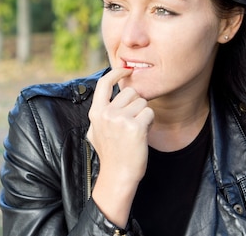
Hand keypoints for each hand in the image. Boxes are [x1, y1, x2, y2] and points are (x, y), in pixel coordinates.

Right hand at [86, 67, 154, 226]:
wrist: (118, 175)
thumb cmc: (110, 154)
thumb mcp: (96, 130)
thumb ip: (101, 111)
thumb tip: (107, 90)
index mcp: (96, 112)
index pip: (104, 83)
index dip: (116, 73)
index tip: (125, 69)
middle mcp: (106, 113)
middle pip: (130, 92)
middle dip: (135, 104)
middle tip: (131, 123)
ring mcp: (120, 119)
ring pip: (142, 102)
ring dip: (143, 114)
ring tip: (134, 131)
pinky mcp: (135, 126)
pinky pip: (149, 113)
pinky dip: (149, 123)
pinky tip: (141, 135)